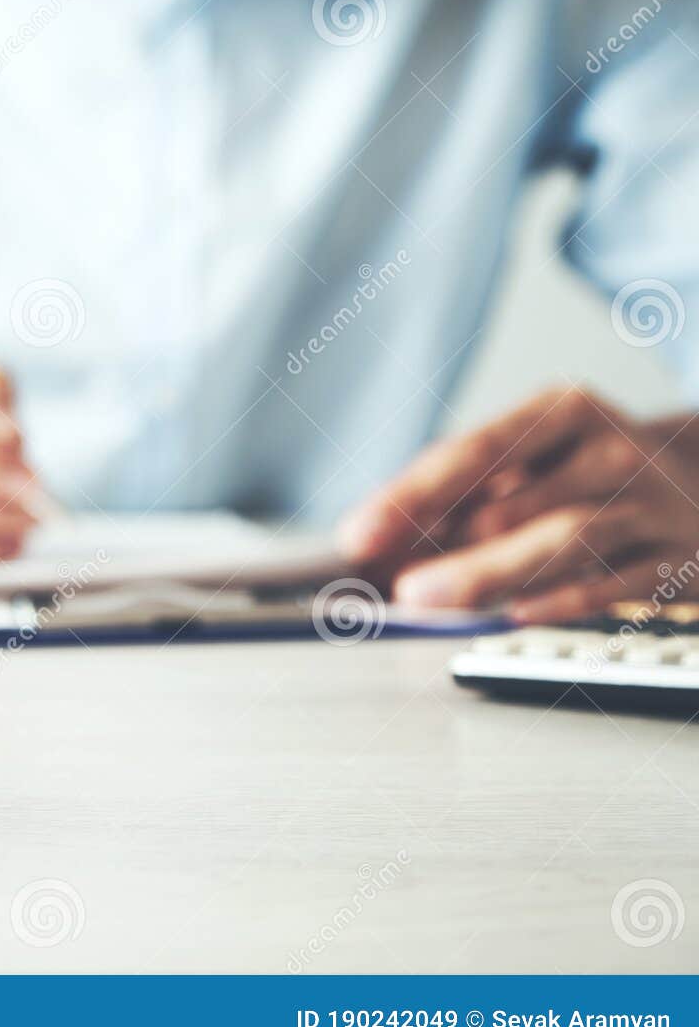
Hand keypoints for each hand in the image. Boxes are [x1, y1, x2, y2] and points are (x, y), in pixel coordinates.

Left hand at [338, 386, 698, 621]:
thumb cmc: (593, 474)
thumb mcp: (533, 463)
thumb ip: (461, 497)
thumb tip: (378, 544)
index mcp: (564, 413)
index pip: (473, 452)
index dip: (409, 496)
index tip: (359, 535)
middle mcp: (613, 450)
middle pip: (515, 501)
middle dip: (445, 547)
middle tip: (395, 585)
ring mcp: (653, 504)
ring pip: (567, 539)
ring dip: (491, 574)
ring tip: (432, 602)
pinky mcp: (680, 559)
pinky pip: (617, 584)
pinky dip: (561, 600)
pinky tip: (514, 613)